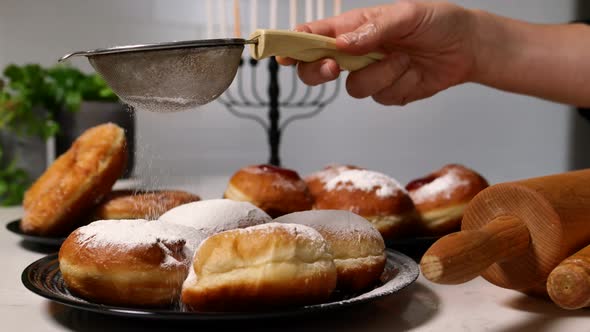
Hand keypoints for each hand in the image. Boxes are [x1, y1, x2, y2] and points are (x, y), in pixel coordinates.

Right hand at [278, 1, 478, 105]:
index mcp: (354, 27)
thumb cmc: (438, 21)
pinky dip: (399, 86)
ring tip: (406, 59)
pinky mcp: (386, 93)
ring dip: (381, 75)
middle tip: (333, 67)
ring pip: (354, 87)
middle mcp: (356, 52)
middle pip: (318, 69)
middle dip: (320, 71)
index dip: (294, 45)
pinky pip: (380, 97)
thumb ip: (374, 29)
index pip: (315, 36)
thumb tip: (342, 43)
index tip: (281, 54)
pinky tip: (414, 72)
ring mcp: (370, 74)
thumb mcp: (407, 15)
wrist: (467, 48)